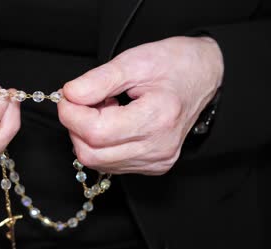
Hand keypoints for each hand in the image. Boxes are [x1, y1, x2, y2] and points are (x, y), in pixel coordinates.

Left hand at [58, 36, 223, 174]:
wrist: (202, 77)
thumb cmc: (173, 64)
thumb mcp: (133, 61)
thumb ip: (97, 81)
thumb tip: (68, 96)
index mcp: (158, 118)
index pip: (96, 132)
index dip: (72, 114)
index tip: (68, 95)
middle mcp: (159, 148)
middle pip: (92, 153)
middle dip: (76, 126)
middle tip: (86, 100)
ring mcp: (156, 160)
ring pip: (97, 161)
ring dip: (88, 135)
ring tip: (106, 108)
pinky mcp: (153, 165)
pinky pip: (110, 163)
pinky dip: (101, 144)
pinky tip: (114, 122)